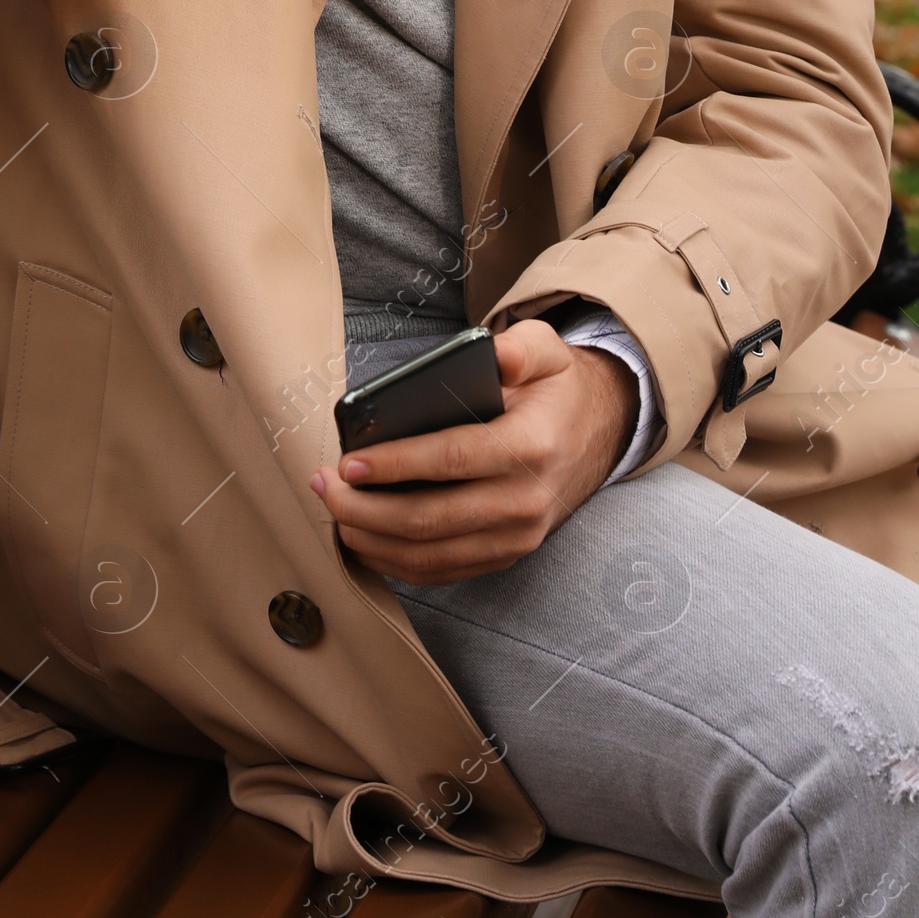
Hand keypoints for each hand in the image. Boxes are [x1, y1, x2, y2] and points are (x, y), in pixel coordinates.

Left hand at [311, 321, 636, 585]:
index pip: (453, 460)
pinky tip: (363, 537)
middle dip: (366, 508)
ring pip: (430, 554)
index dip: (397, 464)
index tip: (349, 462)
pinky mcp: (504, 556)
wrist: (594, 435)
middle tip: (323, 486)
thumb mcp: (548, 351)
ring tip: (333, 510)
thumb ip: (521, 347)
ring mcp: (516, 537)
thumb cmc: (555, 389)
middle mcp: (526, 501)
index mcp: (532, 447)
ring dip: (372, 539)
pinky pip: (441, 570)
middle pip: (431, 519)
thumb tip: (494, 353)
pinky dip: (394, 561)